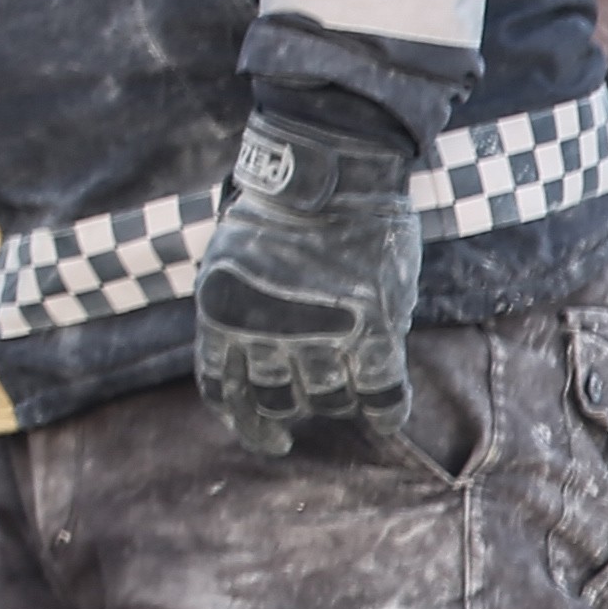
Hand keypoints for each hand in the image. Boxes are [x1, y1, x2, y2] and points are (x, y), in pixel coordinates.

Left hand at [194, 96, 421, 458]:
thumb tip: (254, 363)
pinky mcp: (371, 329)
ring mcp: (319, 332)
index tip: (270, 438)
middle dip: (296, 409)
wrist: (330, 170)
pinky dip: (385, 411)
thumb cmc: (283, 211)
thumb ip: (242, 313)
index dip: (246, 424)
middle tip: (314, 402)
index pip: (223, 392)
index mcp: (220, 314)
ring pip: (329, 400)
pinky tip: (387, 415)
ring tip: (353, 384)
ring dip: (340, 401)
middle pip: (279, 401)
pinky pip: (380, 393)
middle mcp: (263, 331)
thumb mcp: (232, 263)